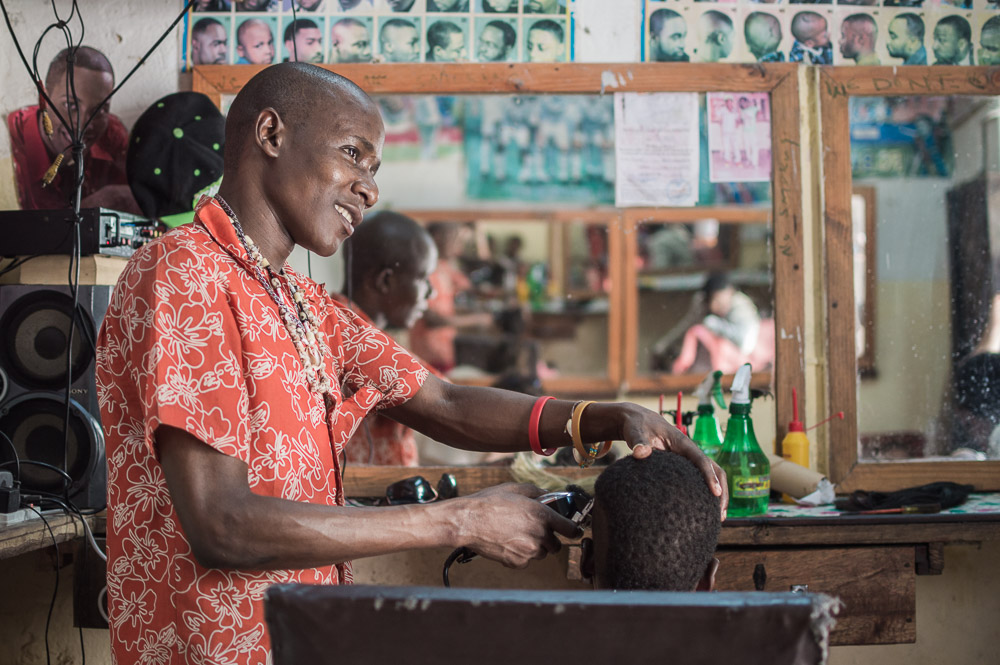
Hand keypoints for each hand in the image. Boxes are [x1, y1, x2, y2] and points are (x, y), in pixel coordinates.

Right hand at [453, 483, 581, 567]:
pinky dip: (520, 555)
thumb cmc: (489, 503)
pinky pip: (526, 561)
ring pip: (541, 553)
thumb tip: (548, 495)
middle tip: (534, 531)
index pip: (570, 528)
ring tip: (516, 536)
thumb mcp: (515, 489)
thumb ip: (537, 492)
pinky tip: (508, 543)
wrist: (468, 521)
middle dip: (548, 539)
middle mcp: (539, 534)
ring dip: (534, 547)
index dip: (574, 530)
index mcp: (542, 514)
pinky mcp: (517, 562)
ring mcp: (529, 550)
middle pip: (556, 545)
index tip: (575, 532)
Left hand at [619, 405, 728, 519]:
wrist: (638, 421)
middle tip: (720, 513)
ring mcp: (688, 458)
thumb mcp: (635, 432)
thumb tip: (641, 453)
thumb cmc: (637, 426)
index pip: (700, 459)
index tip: (715, 493)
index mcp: (681, 442)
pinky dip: (706, 492)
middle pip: (714, 468)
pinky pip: (700, 477)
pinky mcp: (684, 465)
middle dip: (721, 489)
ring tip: (718, 517)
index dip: (709, 476)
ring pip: (711, 474)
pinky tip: (704, 509)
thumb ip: (638, 442)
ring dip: (718, 494)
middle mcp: (689, 450)